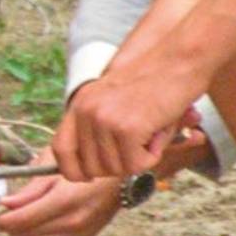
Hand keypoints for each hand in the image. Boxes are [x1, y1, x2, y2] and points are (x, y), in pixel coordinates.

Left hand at [0, 149, 121, 235]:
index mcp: (64, 200)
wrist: (120, 178)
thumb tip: (4, 204)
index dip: (2, 219)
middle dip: (11, 227)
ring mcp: (80, 235)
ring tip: (22, 218)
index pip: (22, 221)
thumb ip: (29, 189)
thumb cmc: (83, 164)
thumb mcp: (54, 166)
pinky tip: (37, 225)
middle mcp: (73, 223)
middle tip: (7, 213)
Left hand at [53, 62, 201, 182]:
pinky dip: (152, 156)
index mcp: (79, 104)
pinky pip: (137, 165)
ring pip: (116, 169)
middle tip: (137, 145)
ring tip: (150, 131)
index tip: (88, 176)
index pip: (60, 149)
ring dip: (138, 158)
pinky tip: (158, 132)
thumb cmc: (152, 84)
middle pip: (91, 167)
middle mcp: (86, 112)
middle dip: (117, 165)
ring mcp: (104, 120)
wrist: (176, 59)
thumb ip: (96, 132)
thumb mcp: (112, 103)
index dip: (73, 170)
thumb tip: (89, 171)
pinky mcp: (126, 129)